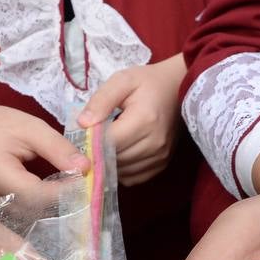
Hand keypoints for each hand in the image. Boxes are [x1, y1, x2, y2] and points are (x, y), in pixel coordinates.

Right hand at [0, 76, 88, 205]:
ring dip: (59, 207)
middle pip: (36, 210)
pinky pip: (28, 216)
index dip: (64, 191)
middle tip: (89, 188)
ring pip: (34, 218)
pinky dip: (48, 208)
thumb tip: (86, 168)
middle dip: (65, 201)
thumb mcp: (32, 127)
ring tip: (79, 192)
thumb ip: (58, 148)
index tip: (87, 180)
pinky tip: (63, 197)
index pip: (36, 193)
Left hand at [77, 54, 185, 186]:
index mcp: (144, 120)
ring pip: (122, 171)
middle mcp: (155, 143)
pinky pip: (133, 178)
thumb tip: (82, 124)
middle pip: (114, 159)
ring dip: (109, 162)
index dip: (91, 141)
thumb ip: (101, 101)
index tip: (83, 133)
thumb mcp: (122, 81)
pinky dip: (122, 170)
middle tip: (92, 138)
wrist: (178, 87)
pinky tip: (119, 153)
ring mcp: (161, 156)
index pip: (108, 142)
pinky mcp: (162, 164)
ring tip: (106, 144)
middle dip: (99, 152)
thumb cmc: (149, 82)